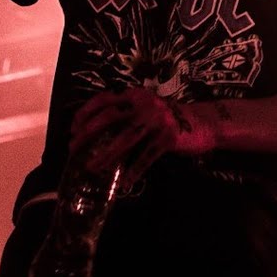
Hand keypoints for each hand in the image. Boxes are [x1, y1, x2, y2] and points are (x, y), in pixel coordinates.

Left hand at [68, 87, 212, 184]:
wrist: (203, 123)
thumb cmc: (167, 119)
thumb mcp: (145, 108)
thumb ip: (125, 111)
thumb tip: (94, 129)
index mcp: (135, 95)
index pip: (103, 100)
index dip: (85, 113)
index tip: (73, 129)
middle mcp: (144, 104)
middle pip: (109, 118)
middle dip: (88, 134)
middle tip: (74, 149)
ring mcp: (157, 121)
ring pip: (125, 140)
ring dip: (106, 155)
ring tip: (92, 167)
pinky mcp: (168, 139)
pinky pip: (146, 157)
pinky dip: (134, 170)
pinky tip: (125, 182)